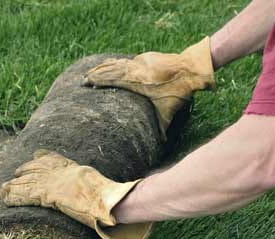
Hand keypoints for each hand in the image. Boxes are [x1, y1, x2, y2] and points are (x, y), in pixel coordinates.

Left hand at [0, 150, 153, 238]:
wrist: (112, 201)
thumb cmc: (116, 198)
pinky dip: (13, 197)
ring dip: (12, 187)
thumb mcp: (110, 190)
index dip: (43, 157)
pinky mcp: (49, 194)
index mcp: (77, 169)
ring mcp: (56, 183)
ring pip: (28, 182)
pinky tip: (3, 198)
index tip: (35, 155)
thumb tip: (125, 195)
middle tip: (13, 175)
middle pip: (38, 169)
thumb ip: (108, 192)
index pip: (56, 159)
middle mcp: (63, 173)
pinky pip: (26, 195)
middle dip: (24, 172)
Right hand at [84, 37, 215, 134]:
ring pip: (118, 63)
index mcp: (137, 82)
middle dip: (96, 74)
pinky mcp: (147, 57)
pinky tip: (111, 64)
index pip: (112, 79)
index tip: (86, 83)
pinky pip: (127, 60)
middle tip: (83, 79)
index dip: (98, 80)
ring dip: (104, 67)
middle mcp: (136, 69)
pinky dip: (116, 63)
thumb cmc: (179, 92)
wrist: (191, 68)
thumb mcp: (169, 111)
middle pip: (111, 70)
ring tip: (92, 71)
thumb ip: (162, 127)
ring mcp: (141, 61)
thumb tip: (162, 145)